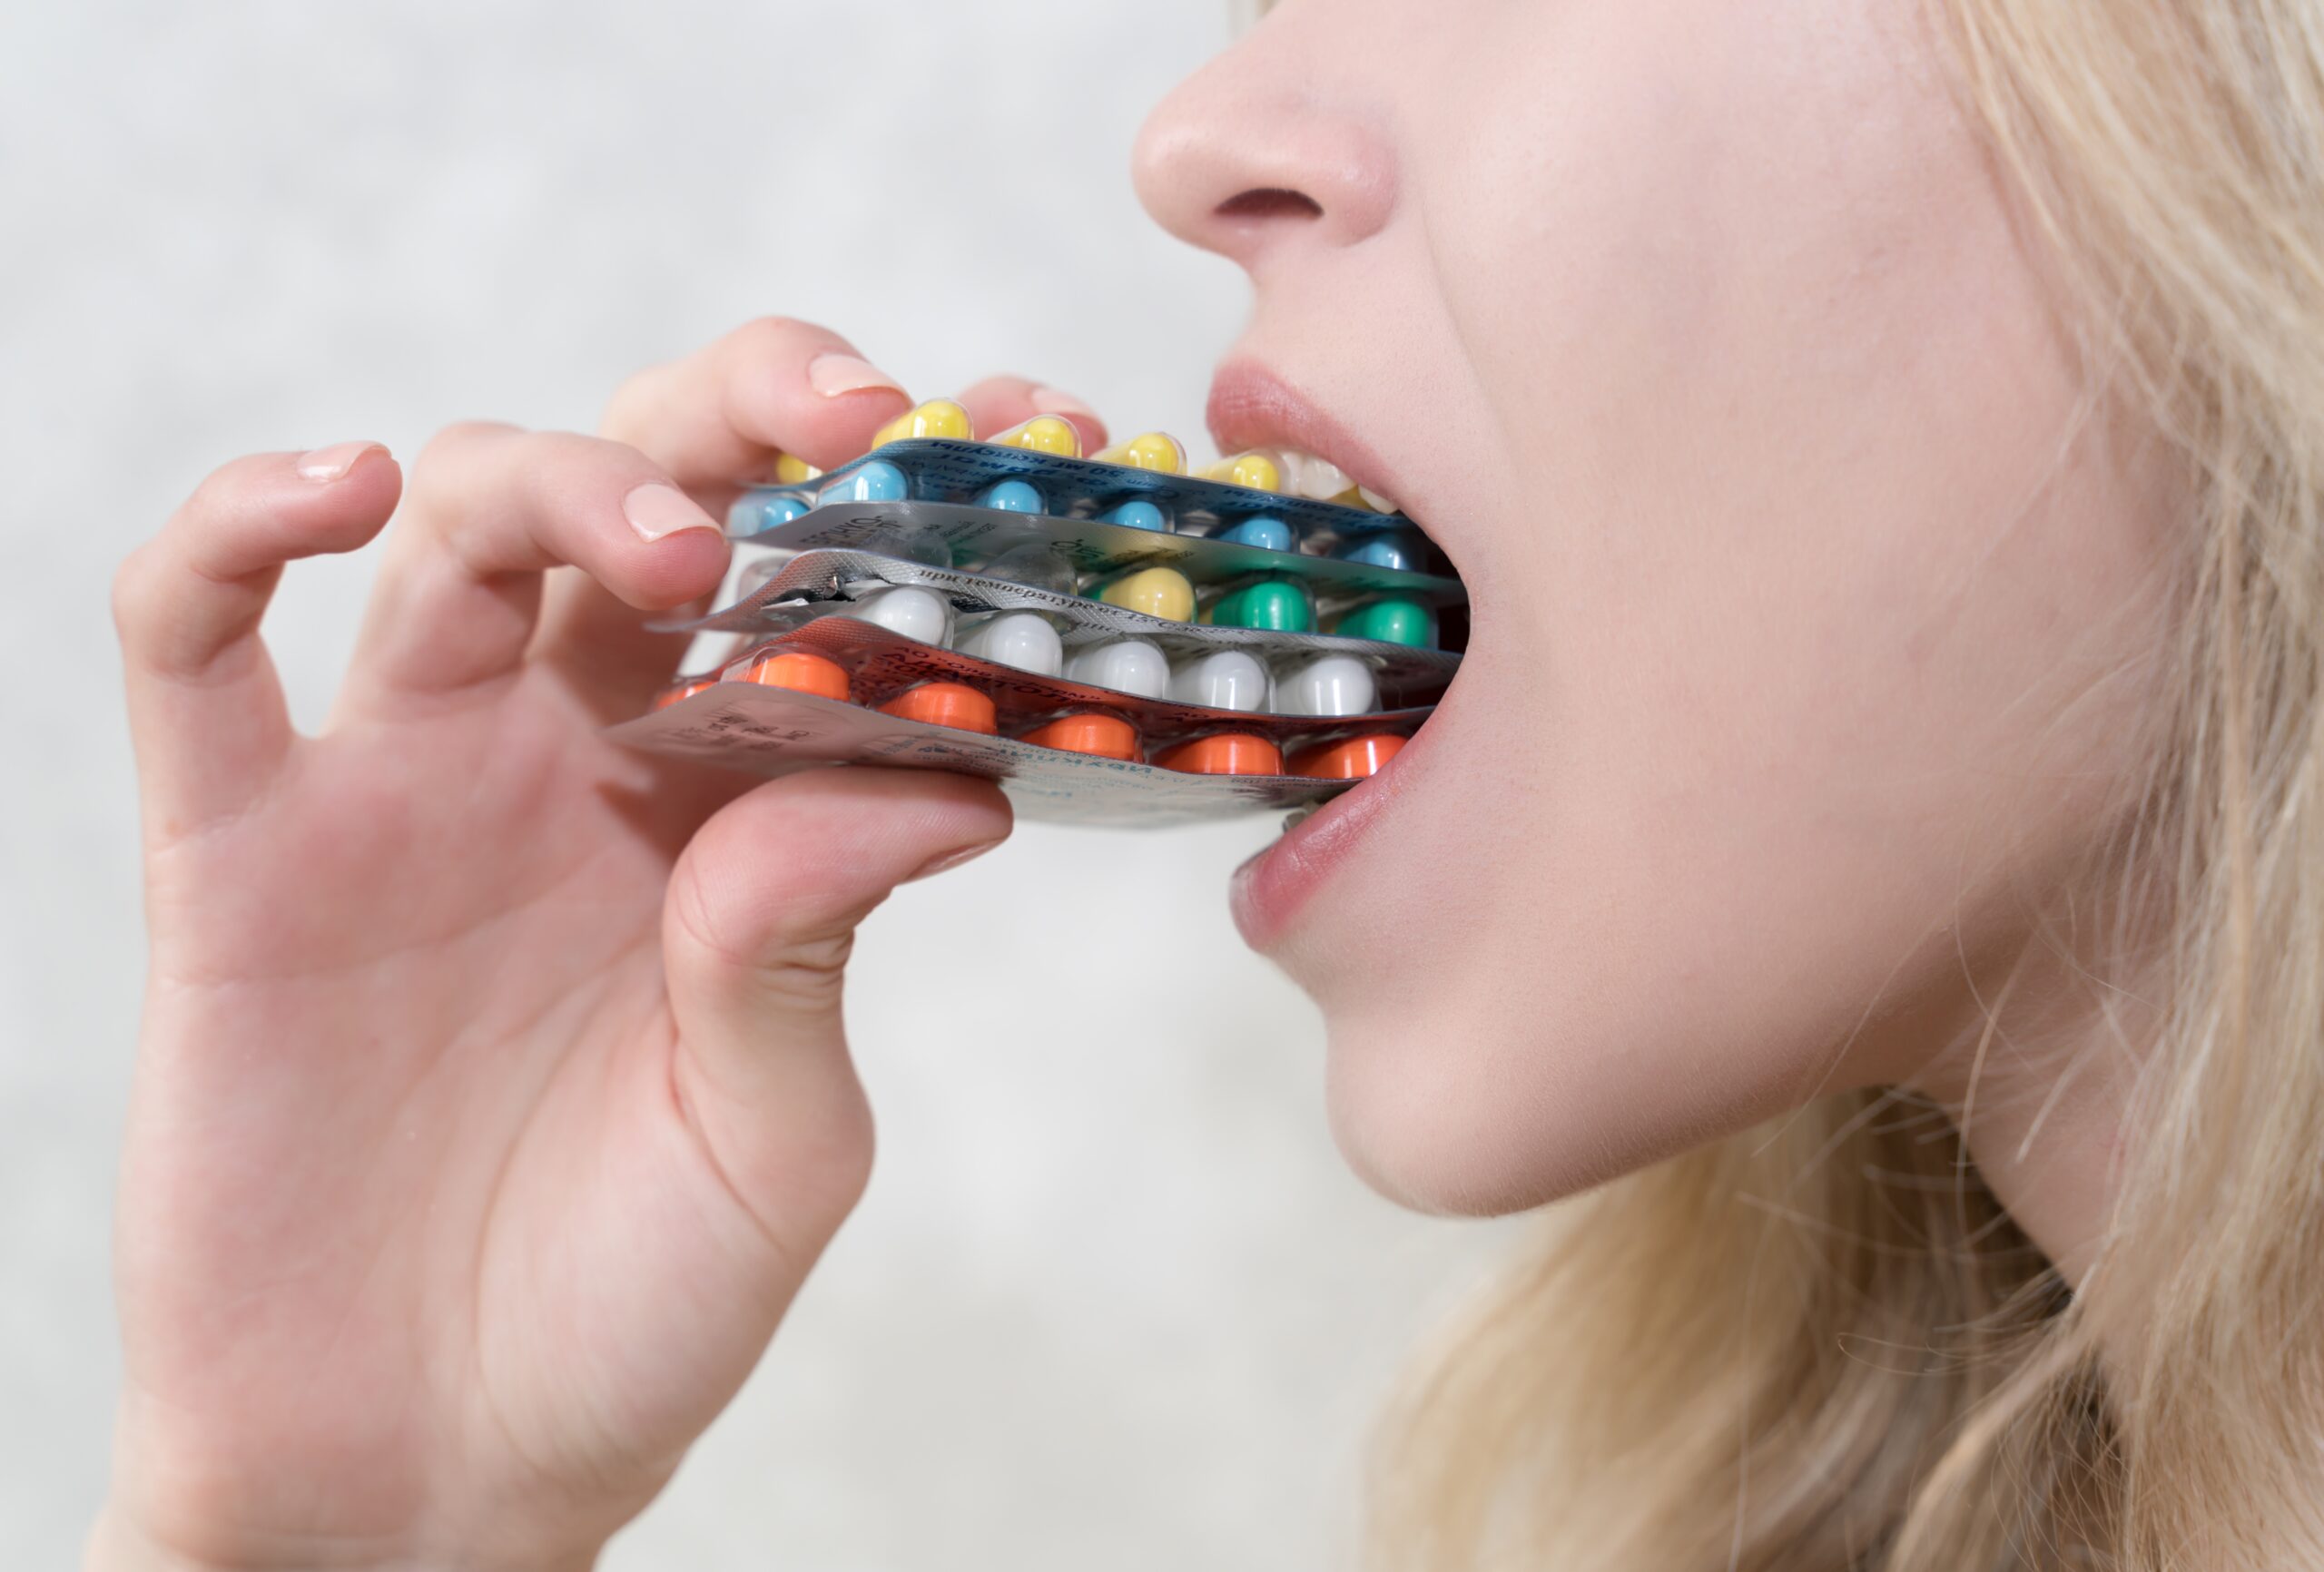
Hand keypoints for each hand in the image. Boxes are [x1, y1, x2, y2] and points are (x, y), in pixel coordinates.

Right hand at [92, 322, 1105, 1570]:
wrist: (427, 1474)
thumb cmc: (627, 1309)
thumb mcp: (772, 1137)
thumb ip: (814, 941)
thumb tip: (938, 775)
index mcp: (729, 808)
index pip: (823, 592)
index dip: (920, 502)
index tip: (1043, 434)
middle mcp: (575, 761)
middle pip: (646, 495)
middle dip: (749, 420)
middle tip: (860, 423)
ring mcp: (405, 787)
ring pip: (462, 526)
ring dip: (565, 477)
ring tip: (669, 542)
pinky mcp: (239, 854)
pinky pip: (191, 642)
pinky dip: (237, 532)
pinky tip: (341, 490)